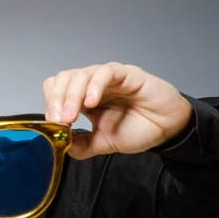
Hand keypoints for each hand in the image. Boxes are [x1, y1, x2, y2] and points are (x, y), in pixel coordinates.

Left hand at [43, 62, 192, 159]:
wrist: (168, 129)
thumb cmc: (137, 129)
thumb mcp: (103, 143)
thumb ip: (81, 145)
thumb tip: (59, 144)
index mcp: (82, 97)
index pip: (55, 88)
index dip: (50, 102)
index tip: (52, 123)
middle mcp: (91, 84)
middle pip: (63, 79)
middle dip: (56, 99)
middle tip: (59, 120)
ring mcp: (107, 77)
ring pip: (80, 74)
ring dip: (71, 95)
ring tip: (71, 116)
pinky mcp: (126, 73)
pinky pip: (105, 72)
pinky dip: (95, 85)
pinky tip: (92, 102)